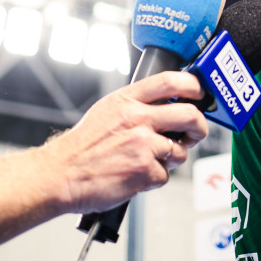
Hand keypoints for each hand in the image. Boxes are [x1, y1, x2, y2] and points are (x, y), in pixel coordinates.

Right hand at [42, 71, 208, 213]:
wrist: (61, 174)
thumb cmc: (83, 146)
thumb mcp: (108, 110)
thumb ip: (136, 105)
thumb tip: (168, 103)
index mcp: (127, 100)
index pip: (170, 81)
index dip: (193, 86)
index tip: (199, 94)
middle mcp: (137, 118)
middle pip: (189, 114)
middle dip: (199, 126)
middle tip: (195, 133)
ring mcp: (142, 144)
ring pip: (179, 151)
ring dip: (170, 159)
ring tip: (148, 161)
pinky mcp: (144, 170)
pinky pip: (164, 175)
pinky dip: (153, 179)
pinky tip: (135, 176)